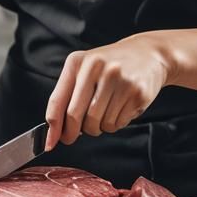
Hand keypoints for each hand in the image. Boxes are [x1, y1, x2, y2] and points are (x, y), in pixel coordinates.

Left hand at [44, 35, 172, 149]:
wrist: (147, 54)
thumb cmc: (110, 66)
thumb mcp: (84, 70)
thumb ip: (68, 97)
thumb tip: (55, 132)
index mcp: (78, 62)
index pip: (58, 100)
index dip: (53, 127)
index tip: (50, 143)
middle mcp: (97, 67)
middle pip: (75, 116)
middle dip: (73, 132)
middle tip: (75, 135)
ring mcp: (118, 79)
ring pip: (97, 124)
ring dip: (99, 126)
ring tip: (106, 110)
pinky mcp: (136, 92)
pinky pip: (117, 124)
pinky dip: (115, 123)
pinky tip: (120, 107)